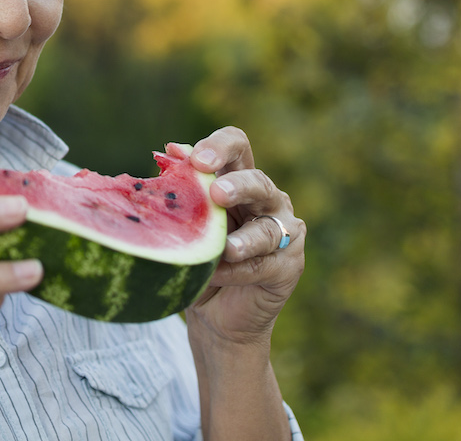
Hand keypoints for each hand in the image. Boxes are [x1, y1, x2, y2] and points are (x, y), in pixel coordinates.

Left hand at [186, 127, 305, 348]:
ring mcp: (283, 232)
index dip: (220, 146)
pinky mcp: (289, 266)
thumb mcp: (186, 222)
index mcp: (239, 178)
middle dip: (238, 186)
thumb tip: (170, 149)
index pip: (238, 146)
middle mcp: (267, 199)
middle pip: (258, 182)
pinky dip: (237, 272)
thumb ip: (183, 187)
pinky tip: (217, 275)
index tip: (195, 159)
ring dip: (246, 238)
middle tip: (216, 192)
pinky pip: (262, 266)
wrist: (214, 313)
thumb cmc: (198, 257)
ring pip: (268, 228)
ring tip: (227, 248)